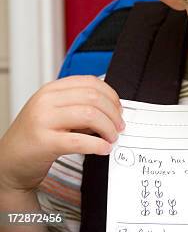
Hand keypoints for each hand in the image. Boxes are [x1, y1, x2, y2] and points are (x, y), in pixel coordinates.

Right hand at [0, 75, 123, 193]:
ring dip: (108, 128)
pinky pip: (80, 141)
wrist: (8, 163)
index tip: (118, 109)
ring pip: (90, 115)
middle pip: (94, 98)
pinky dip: (98, 145)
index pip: (90, 82)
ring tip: (112, 138)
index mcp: (50, 90)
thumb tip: (113, 110)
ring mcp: (43, 120)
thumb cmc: (35, 138)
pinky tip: (104, 149)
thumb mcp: (55, 113)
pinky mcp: (44, 142)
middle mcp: (45, 101)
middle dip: (113, 113)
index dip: (111, 95)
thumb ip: (79, 106)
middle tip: (119, 127)